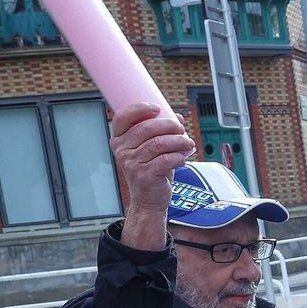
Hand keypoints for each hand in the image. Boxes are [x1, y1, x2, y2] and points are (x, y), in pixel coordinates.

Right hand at [109, 103, 192, 248]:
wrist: (148, 199)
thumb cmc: (150, 170)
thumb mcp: (151, 149)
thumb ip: (161, 132)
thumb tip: (177, 117)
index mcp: (119, 140)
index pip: (122, 118)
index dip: (139, 109)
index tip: (157, 108)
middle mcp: (122, 151)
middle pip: (146, 128)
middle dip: (168, 125)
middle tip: (180, 129)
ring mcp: (132, 164)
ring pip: (159, 143)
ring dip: (178, 141)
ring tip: (188, 143)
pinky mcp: (145, 175)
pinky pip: (166, 159)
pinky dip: (179, 156)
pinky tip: (183, 158)